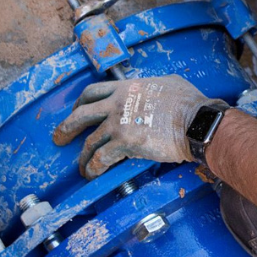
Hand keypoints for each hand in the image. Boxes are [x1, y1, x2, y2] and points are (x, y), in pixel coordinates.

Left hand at [52, 75, 224, 178]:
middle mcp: (118, 103)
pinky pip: (101, 158)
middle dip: (67, 127)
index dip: (80, 103)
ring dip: (83, 156)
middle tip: (60, 138)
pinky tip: (93, 174)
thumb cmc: (190, 103)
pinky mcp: (125, 142)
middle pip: (81, 114)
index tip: (76, 112)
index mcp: (127, 87)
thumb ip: (154, 86)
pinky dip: (94, 168)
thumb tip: (157, 88)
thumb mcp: (170, 82)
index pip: (93, 92)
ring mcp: (119, 122)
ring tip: (81, 167)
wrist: (197, 122)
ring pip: (90, 141)